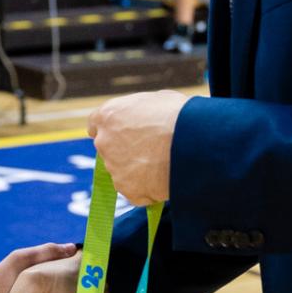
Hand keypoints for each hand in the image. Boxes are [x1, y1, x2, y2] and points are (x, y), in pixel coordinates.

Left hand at [89, 90, 187, 206]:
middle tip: (151, 150)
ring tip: (164, 164)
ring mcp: (114, 168)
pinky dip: (147, 189)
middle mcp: (104, 142)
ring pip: (123, 172)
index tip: (124, 134)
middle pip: (109, 150)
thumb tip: (142, 118)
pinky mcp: (128, 190)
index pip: (96, 125)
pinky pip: (136, 192)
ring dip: (137, 171)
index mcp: (107, 116)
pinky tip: (164, 179)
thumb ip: (138, 113)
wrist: (194, 142)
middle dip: (125, 151)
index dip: (112, 130)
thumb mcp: (155, 100)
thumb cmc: (179, 115)